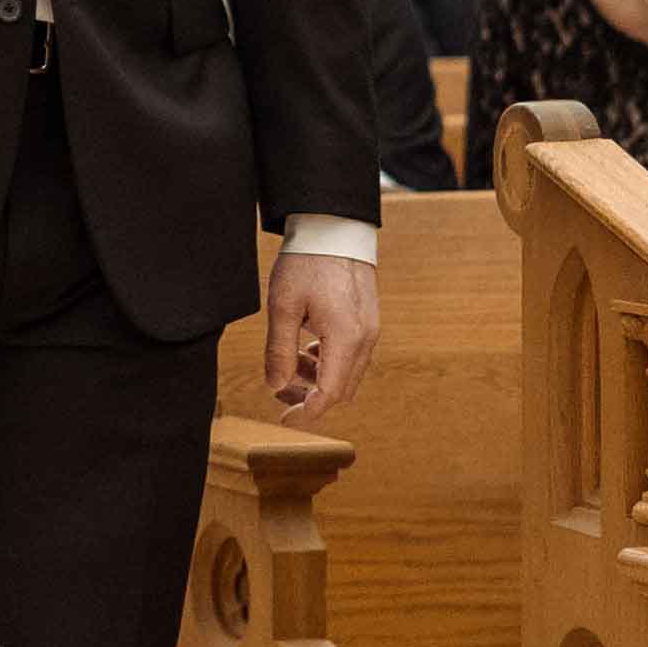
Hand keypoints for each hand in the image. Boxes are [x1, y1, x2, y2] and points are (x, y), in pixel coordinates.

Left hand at [263, 252, 380, 421]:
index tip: (283, 419)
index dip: (306, 413)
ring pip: (348, 374)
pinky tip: (308, 348)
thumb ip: (279, 350)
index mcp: (345, 337)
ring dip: (320, 379)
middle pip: (342, 390)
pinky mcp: (369, 320)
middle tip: (279, 392)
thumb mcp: (282, 306)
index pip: (329, 394)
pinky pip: (353, 355)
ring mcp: (371, 329)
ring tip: (290, 365)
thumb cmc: (306, 261)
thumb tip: (276, 387)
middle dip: (311, 398)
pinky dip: (330, 362)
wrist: (334, 227)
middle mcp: (365, 338)